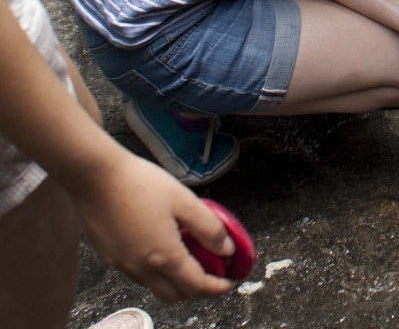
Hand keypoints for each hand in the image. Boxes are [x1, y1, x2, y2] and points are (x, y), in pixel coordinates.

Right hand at [73, 152, 234, 301]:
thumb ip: (209, 228)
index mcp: (163, 256)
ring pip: (156, 286)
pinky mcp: (110, 257)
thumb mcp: (184, 201)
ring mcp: (122, 265)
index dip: (216, 287)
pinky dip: (158, 271)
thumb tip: (227, 249)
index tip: (229, 282)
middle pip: (175, 294)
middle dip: (197, 289)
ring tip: (191, 256)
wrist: (95, 177)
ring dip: (176, 280)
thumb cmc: (140, 184)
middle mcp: (140, 268)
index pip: (195, 286)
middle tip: (213, 272)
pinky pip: (139, 275)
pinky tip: (165, 247)